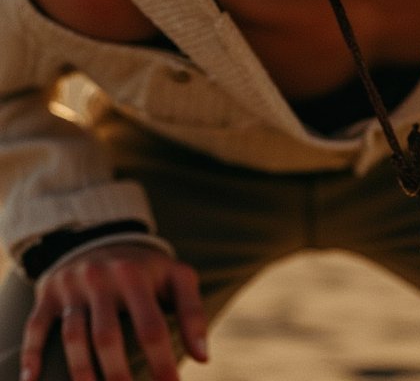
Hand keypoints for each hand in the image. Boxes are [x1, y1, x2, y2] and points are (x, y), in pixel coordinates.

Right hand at [20, 243, 207, 380]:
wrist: (103, 236)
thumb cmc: (146, 269)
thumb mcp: (176, 278)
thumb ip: (192, 313)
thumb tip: (204, 358)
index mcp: (138, 276)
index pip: (151, 327)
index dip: (161, 362)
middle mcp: (104, 278)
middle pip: (108, 336)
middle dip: (118, 376)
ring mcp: (73, 286)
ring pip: (73, 337)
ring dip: (81, 373)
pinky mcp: (48, 293)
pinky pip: (35, 327)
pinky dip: (31, 355)